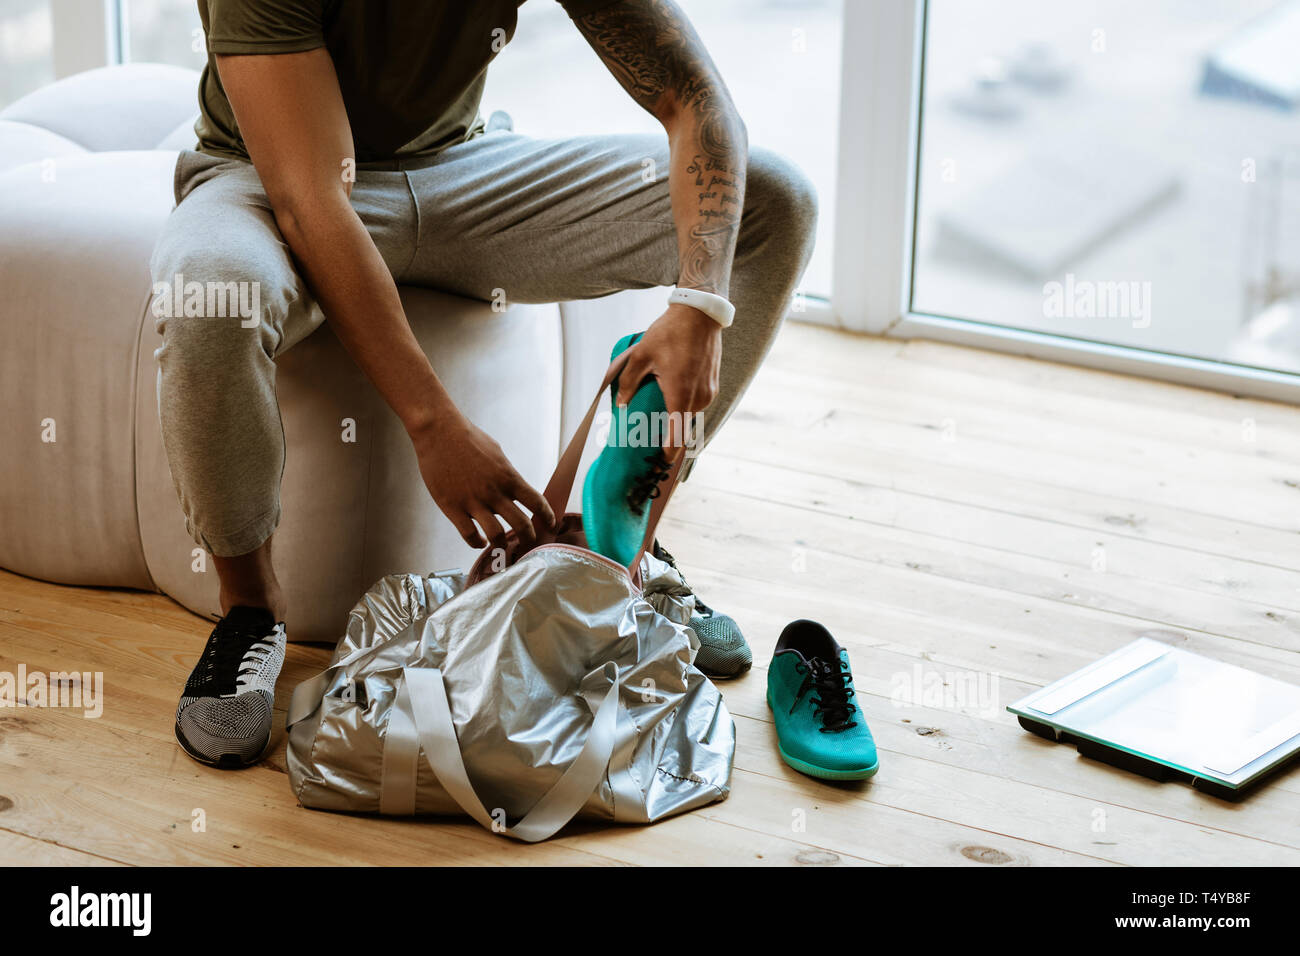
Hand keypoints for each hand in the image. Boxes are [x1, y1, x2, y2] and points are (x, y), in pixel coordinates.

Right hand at [410, 413, 554, 549]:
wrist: (439, 432)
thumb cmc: (468, 439)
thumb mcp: (497, 454)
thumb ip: (507, 475)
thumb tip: (515, 490)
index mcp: (508, 477)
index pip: (537, 502)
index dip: (548, 517)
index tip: (550, 525)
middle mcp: (494, 492)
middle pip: (522, 525)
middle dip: (529, 538)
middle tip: (529, 544)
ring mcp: (473, 501)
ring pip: (496, 535)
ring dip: (503, 545)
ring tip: (503, 546)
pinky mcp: (452, 507)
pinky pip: (469, 535)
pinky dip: (477, 543)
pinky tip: (480, 541)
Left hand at [615, 303, 721, 450]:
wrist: (700, 313)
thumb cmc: (670, 333)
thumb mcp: (641, 355)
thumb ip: (629, 382)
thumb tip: (620, 404)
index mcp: (681, 395)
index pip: (677, 436)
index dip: (669, 452)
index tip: (661, 461)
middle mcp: (699, 398)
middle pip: (682, 425)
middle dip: (667, 430)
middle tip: (649, 428)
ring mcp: (709, 391)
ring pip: (690, 412)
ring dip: (676, 412)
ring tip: (659, 404)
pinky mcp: (713, 383)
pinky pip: (698, 400)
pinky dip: (685, 400)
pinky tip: (672, 388)